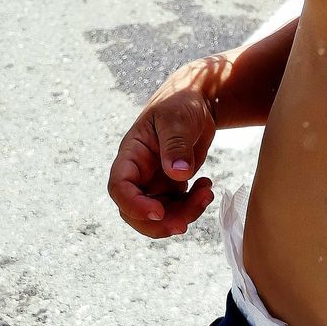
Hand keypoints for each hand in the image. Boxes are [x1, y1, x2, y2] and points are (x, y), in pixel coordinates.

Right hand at [107, 73, 216, 238]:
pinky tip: (206, 187)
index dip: (134, 205)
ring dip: (184, 214)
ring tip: (207, 193)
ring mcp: (154, 182)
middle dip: (160, 223)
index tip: (158, 212)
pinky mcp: (171, 187)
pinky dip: (193, 207)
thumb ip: (176, 145)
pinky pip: (177, 209)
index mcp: (132, 155)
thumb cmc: (180, 102)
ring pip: (159, 216)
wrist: (196, 102)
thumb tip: (178, 174)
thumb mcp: (178, 119)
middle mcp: (139, 173)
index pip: (120, 187)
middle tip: (186, 223)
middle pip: (135, 212)